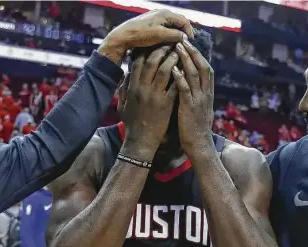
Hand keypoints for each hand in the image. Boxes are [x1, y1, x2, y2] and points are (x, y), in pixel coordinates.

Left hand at [98, 9, 193, 64]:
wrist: (123, 35)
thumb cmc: (141, 35)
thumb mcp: (160, 35)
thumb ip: (175, 35)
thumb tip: (185, 38)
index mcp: (166, 13)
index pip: (185, 21)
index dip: (190, 32)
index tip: (191, 44)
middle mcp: (162, 12)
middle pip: (179, 22)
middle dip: (184, 33)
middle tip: (186, 44)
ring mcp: (156, 17)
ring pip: (172, 25)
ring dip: (177, 33)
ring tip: (179, 44)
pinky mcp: (151, 23)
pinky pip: (165, 27)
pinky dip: (170, 33)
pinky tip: (169, 42)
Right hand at [120, 46, 178, 160]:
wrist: (140, 142)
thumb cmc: (131, 124)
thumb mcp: (121, 105)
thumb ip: (122, 89)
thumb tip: (124, 76)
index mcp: (132, 88)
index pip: (138, 62)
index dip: (146, 50)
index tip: (154, 44)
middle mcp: (142, 89)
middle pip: (152, 61)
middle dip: (161, 49)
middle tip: (170, 43)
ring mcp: (154, 96)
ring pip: (164, 70)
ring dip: (173, 59)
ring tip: (180, 52)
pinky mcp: (166, 104)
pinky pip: (174, 86)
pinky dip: (181, 76)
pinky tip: (186, 70)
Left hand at [172, 41, 214, 155]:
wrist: (199, 146)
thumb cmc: (196, 130)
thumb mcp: (200, 110)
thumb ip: (197, 97)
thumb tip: (192, 87)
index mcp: (208, 95)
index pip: (207, 70)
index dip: (199, 56)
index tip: (190, 46)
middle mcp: (206, 95)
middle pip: (203, 67)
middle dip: (193, 52)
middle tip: (183, 40)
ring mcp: (198, 100)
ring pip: (195, 74)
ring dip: (186, 59)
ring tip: (177, 47)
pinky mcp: (189, 107)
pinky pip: (185, 89)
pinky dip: (179, 77)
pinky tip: (172, 68)